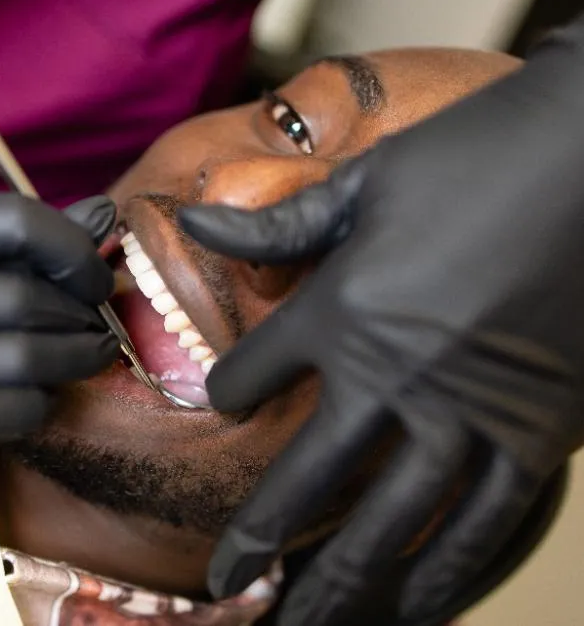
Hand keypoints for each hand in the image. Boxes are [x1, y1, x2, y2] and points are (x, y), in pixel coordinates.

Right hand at [0, 194, 119, 476]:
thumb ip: (21, 244)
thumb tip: (104, 218)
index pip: (12, 220)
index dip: (73, 251)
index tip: (97, 281)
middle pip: (17, 299)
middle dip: (77, 319)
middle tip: (99, 332)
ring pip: (9, 361)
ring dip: (65, 364)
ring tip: (83, 362)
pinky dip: (31, 407)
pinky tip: (39, 399)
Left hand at [180, 18, 583, 623]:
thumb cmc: (473, 155)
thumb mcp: (363, 181)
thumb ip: (276, 223)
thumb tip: (193, 220)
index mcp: (341, 308)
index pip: (255, 374)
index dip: (233, 389)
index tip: (230, 402)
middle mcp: (395, 373)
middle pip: (310, 479)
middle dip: (261, 538)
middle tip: (227, 585)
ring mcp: (472, 411)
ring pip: (395, 523)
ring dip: (346, 584)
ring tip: (308, 623)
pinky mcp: (542, 430)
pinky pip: (488, 523)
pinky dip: (449, 574)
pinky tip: (416, 607)